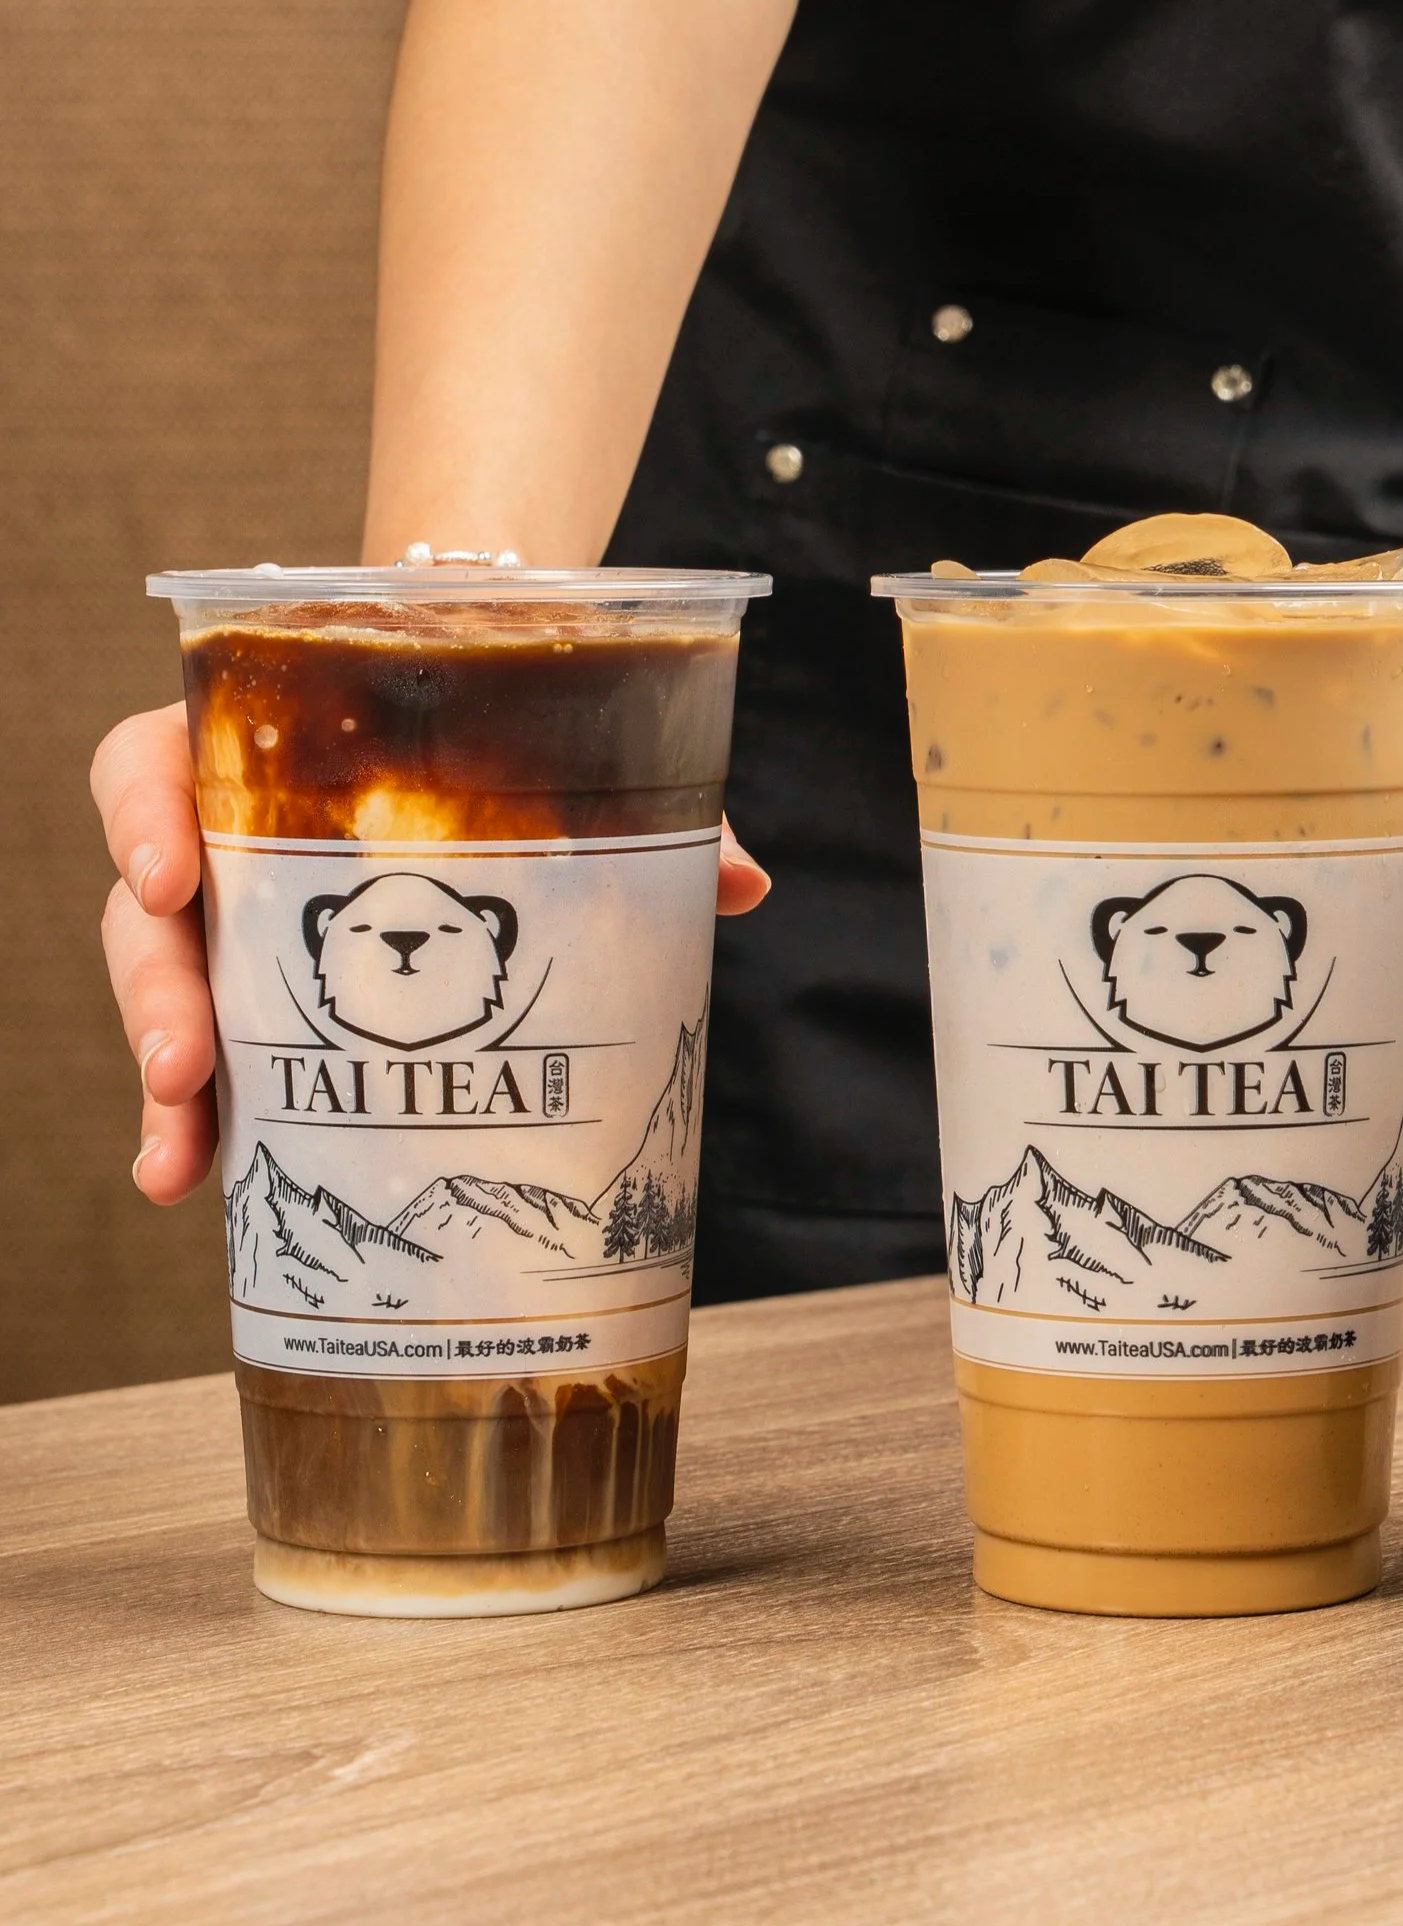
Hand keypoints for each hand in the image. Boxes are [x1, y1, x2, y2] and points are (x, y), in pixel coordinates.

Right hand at [92, 701, 771, 1204]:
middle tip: (188, 1060)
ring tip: (179, 1153)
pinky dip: (194, 1120)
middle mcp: (221, 830)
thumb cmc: (502, 753)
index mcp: (261, 747)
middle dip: (155, 989)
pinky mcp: (251, 994)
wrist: (486, 761)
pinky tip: (191, 1177)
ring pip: (165, 988)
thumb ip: (645, 814)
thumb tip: (740, 880)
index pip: (153, 757)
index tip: (167, 877)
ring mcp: (230, 917)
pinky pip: (203, 1052)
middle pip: (148, 902)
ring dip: (163, 1075)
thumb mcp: (560, 768)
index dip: (139, 813)